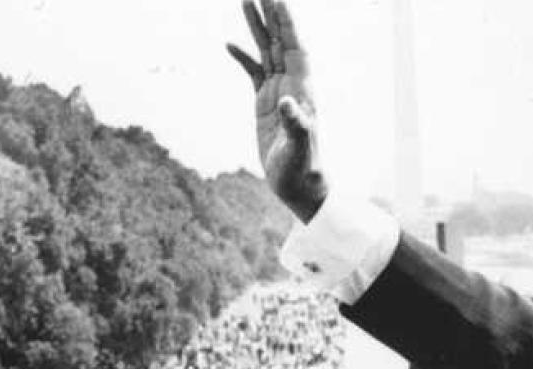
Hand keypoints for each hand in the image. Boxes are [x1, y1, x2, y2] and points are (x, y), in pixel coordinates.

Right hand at [227, 0, 326, 222]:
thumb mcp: (299, 149)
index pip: (294, 46)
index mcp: (302, 88)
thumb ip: (296, 125)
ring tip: (246, 0)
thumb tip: (287, 103)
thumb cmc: (303, 169)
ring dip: (257, 27)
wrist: (299, 186)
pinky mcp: (265, 103)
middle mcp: (293, 84)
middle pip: (281, 40)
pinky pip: (253, 72)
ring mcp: (278, 91)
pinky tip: (229, 44)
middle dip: (271, 14)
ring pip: (267, 51)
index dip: (286, 23)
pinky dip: (242, 56)